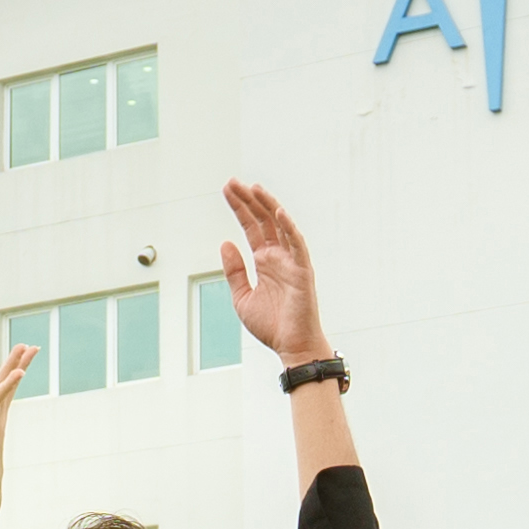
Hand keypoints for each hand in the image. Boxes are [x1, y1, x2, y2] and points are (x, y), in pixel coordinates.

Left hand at [217, 178, 325, 363]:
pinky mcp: (302, 271)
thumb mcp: (242, 296)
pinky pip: (297, 245)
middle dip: (248, 200)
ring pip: (280, 226)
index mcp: (265, 261)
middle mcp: (278, 257)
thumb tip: (225, 243)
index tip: (227, 190)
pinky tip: (278, 212)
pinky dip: (289, 228)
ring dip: (267, 206)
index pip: (251, 227)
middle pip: (263, 220)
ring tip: (253, 188)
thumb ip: (234, 270)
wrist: (291, 346)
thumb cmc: (271, 325)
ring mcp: (291, 262)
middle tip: (232, 182)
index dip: (239, 208)